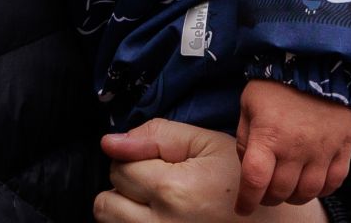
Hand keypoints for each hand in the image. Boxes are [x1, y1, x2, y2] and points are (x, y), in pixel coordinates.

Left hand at [96, 121, 325, 221]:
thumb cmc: (243, 179)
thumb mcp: (205, 143)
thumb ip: (155, 136)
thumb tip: (109, 142)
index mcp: (174, 191)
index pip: (119, 169)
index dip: (134, 158)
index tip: (158, 161)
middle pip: (106, 205)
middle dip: (124, 189)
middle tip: (153, 183)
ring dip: (126, 212)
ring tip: (157, 202)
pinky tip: (162, 216)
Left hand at [236, 80, 350, 214]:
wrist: (315, 62)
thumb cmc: (276, 83)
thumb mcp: (248, 104)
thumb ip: (246, 137)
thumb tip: (249, 164)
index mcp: (268, 136)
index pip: (256, 180)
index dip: (247, 200)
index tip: (242, 208)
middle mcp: (296, 148)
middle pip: (282, 191)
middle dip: (269, 198)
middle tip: (264, 193)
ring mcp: (323, 150)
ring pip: (309, 191)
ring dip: (294, 196)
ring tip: (287, 188)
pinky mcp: (343, 148)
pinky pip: (335, 181)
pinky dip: (323, 189)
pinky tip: (311, 182)